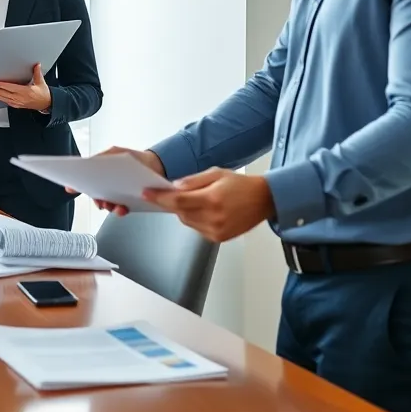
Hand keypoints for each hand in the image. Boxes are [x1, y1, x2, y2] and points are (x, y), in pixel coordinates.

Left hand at [0, 63, 51, 111]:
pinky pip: (7, 102)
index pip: (12, 88)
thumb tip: (37, 65)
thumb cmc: (43, 94)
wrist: (46, 104)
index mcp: (26, 92)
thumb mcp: (41, 82)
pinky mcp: (17, 105)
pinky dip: (0, 99)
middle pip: (5, 94)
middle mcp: (21, 98)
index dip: (3, 86)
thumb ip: (37, 73)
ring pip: (4, 99)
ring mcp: (18, 102)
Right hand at [76, 146, 167, 215]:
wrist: (157, 166)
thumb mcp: (117, 153)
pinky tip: (122, 209)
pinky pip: (121, 209)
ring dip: (109, 207)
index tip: (70, 188)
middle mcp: (108, 186)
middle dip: (97, 199)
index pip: (87, 179)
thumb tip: (89, 162)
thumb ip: (103, 157)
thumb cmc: (134, 157)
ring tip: (114, 206)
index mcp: (103, 173)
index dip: (76, 184)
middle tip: (100, 200)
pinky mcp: (129, 202)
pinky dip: (120, 210)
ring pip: (108, 205)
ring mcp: (118, 195)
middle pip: (97, 195)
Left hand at [142, 168, 274, 241]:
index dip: (159, 198)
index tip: (147, 194)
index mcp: (212, 199)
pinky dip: (195, 219)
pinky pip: (197, 228)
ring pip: (187, 222)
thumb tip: (174, 187)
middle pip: (180, 213)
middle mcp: (214, 218)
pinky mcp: (219, 238)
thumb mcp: (216, 173)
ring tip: (199, 200)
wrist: (264, 200)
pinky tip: (207, 210)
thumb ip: (193, 181)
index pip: (177, 201)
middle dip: (173, 203)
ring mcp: (217, 230)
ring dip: (185, 211)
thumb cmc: (241, 185)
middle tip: (173, 193)